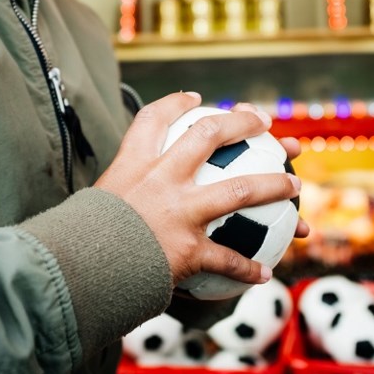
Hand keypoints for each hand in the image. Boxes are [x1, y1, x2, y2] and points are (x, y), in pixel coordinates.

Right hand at [95, 91, 301, 287]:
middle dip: (242, 123)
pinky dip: (248, 269)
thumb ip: (114, 199)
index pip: (155, 119)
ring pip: (240, 191)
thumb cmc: (80, 243)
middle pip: (209, 135)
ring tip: (295, 187)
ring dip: (273, 187)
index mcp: (133, 165)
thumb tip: (111, 208)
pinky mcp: (188, 249)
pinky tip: (264, 275)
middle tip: (265, 123)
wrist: (79, 273)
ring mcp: (178, 212)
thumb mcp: (91, 206)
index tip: (196, 98)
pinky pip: (228, 260)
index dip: (177, 104)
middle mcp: (160, 179)